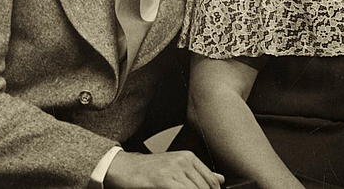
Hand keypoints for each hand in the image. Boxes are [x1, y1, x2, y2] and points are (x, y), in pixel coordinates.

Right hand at [104, 150, 223, 188]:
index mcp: (189, 157)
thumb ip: (198, 174)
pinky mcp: (163, 179)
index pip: (211, 180)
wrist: (123, 167)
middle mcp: (184, 160)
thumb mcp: (176, 167)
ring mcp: (174, 169)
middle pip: (205, 187)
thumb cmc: (148, 170)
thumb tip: (220, 180)